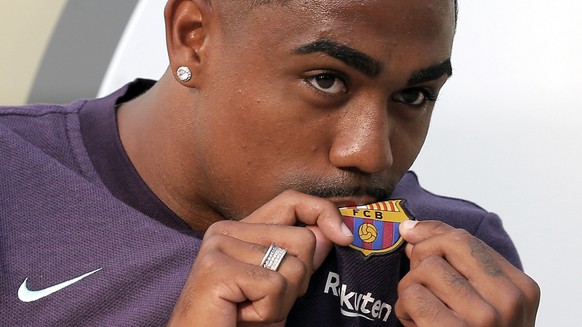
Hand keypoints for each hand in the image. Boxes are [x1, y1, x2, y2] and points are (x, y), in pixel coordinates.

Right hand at [167, 190, 352, 326]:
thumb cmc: (239, 322)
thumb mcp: (279, 288)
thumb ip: (300, 258)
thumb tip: (331, 233)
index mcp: (240, 229)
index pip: (291, 201)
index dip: (323, 212)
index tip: (345, 237)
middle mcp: (225, 230)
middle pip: (302, 239)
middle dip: (298, 281)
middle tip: (264, 302)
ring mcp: (218, 246)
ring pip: (292, 266)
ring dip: (282, 302)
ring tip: (251, 311)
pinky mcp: (215, 268)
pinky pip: (274, 285)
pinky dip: (268, 311)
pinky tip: (242, 316)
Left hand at [395, 220, 539, 326]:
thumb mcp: (483, 299)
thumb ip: (457, 262)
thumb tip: (414, 231)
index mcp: (520, 287)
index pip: (466, 239)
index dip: (432, 234)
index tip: (413, 236)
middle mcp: (507, 300)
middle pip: (444, 247)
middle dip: (421, 257)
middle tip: (420, 279)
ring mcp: (483, 318)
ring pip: (424, 271)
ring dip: (411, 289)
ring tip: (423, 311)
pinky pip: (412, 296)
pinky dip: (404, 309)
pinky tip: (416, 324)